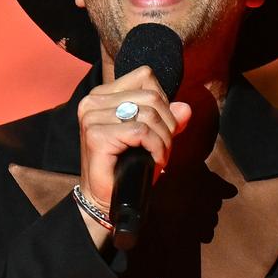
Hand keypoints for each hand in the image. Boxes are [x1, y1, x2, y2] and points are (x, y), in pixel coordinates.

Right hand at [77, 66, 190, 215]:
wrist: (106, 199)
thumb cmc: (128, 168)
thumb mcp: (153, 138)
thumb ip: (169, 120)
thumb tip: (185, 108)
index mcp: (104, 94)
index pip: (145, 77)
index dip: (163, 101)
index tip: (162, 127)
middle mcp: (93, 101)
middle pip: (151, 96)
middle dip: (168, 123)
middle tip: (165, 147)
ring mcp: (92, 117)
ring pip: (148, 114)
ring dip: (164, 138)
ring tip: (161, 155)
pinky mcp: (96, 136)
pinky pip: (142, 131)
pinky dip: (157, 147)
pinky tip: (156, 160)